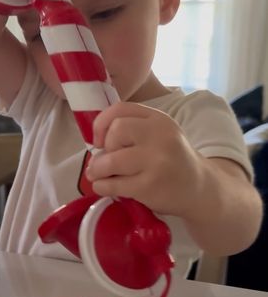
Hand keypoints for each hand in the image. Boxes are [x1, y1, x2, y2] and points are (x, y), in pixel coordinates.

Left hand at [87, 101, 203, 217]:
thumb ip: (132, 131)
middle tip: (105, 161)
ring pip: (111, 160)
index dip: (101, 123)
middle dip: (104, 148)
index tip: (100, 140)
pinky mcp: (150, 186)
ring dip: (97, 170)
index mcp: (159, 119)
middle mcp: (160, 136)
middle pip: (116, 131)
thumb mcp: (159, 135)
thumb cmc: (172, 160)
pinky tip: (104, 187)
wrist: (200, 187)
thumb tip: (95, 146)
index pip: (120, 109)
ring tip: (97, 175)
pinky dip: (102, 186)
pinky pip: (114, 184)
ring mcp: (156, 161)